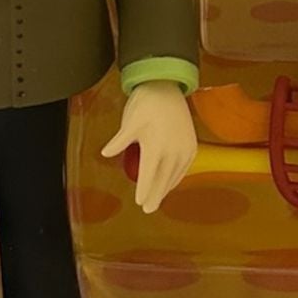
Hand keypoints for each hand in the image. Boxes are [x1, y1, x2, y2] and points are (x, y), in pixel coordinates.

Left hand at [101, 81, 196, 214]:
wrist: (167, 87)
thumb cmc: (145, 104)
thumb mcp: (129, 122)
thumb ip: (120, 141)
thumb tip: (105, 154)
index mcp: (155, 146)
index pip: (148, 175)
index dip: (144, 190)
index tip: (140, 202)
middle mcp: (172, 150)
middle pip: (163, 179)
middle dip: (156, 195)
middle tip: (149, 209)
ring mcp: (184, 148)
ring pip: (175, 175)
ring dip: (167, 188)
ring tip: (158, 198)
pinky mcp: (192, 145)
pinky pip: (184, 167)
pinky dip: (177, 177)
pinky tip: (172, 182)